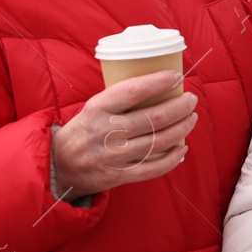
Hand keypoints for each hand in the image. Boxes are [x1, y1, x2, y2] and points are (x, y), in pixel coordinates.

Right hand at [51, 70, 196, 198]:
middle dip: (180, 106)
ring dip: (181, 128)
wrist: (60, 165)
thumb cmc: (84, 130)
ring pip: (158, 141)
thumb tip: (159, 85)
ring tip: (191, 118)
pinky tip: (182, 148)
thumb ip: (120, 99)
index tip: (177, 76)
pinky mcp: (119, 175)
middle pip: (154, 117)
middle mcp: (106, 131)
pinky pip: (152, 168)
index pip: (134, 90)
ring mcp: (113, 155)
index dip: (159, 82)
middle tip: (191, 99)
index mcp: (98, 108)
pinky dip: (172, 159)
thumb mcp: (94, 107)